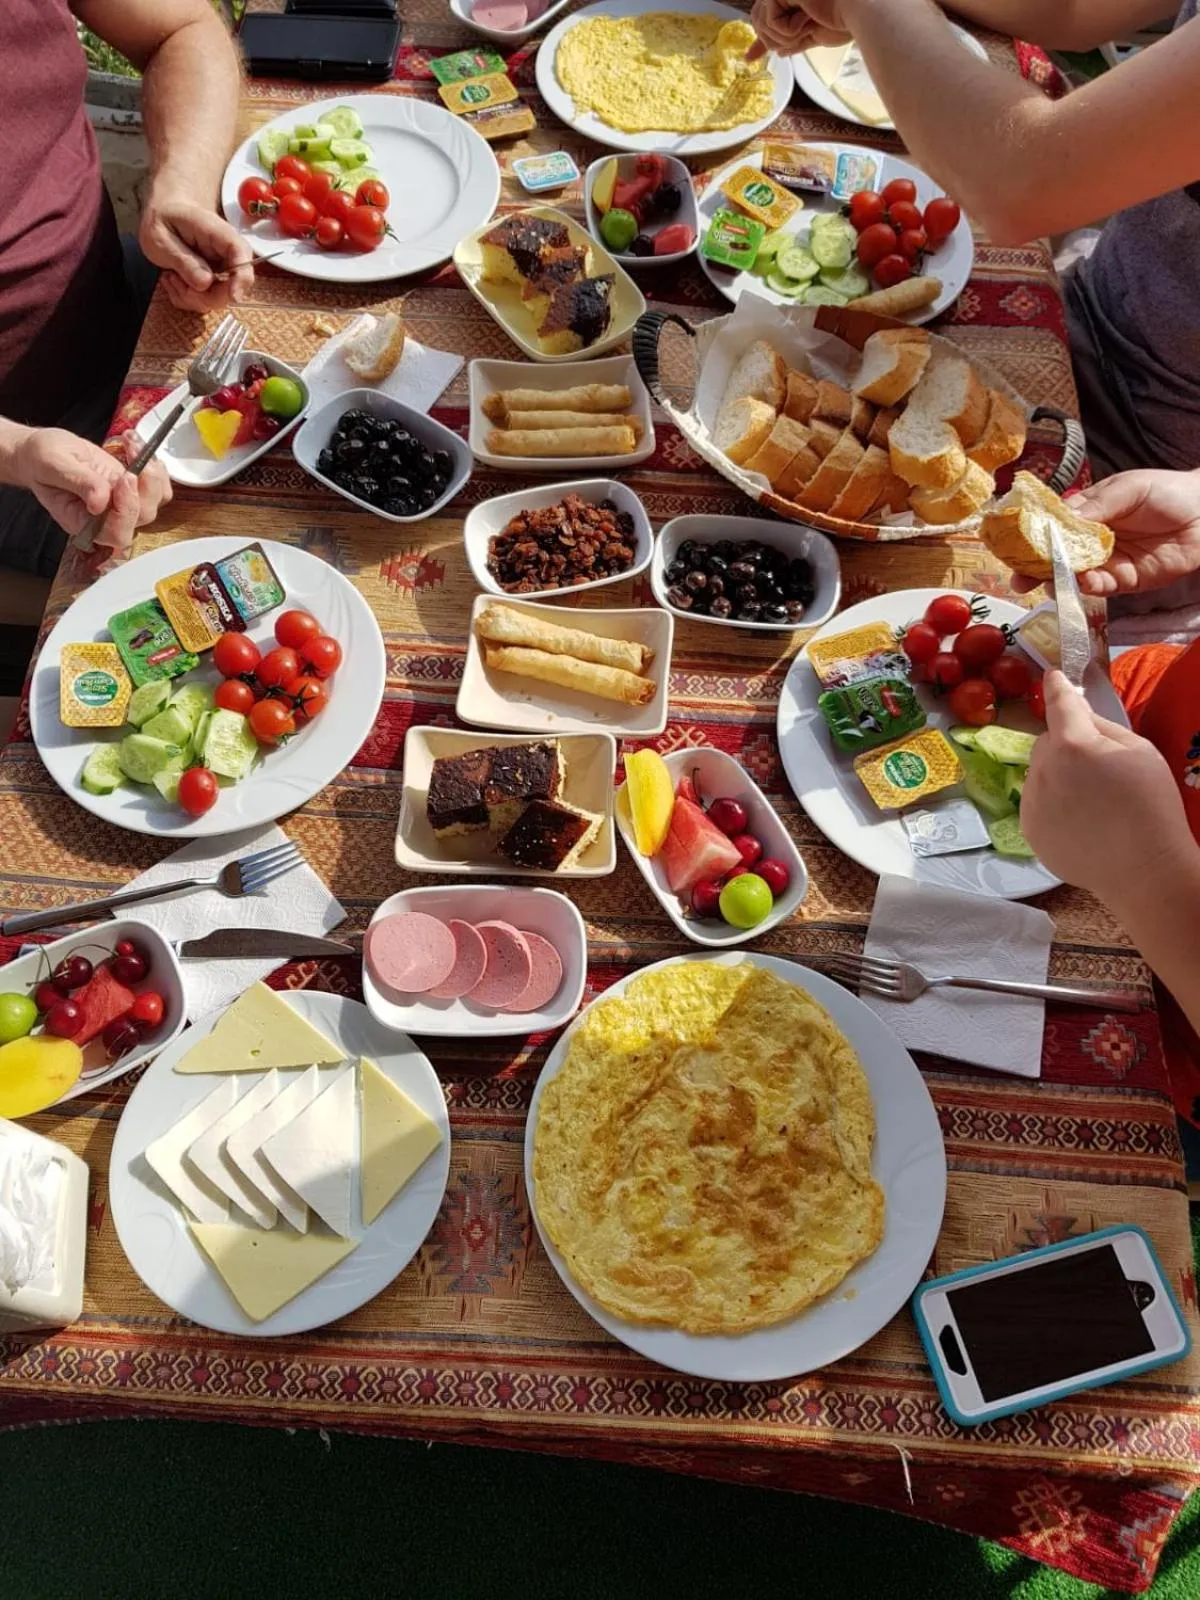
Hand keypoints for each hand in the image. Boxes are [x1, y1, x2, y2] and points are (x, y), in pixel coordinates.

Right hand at [14, 429, 171, 557]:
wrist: (44, 451)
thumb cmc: (41, 460)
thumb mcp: (53, 464)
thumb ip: (78, 482)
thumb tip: (101, 501)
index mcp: (83, 523)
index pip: (117, 533)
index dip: (128, 510)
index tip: (124, 477)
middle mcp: (107, 519)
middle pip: (144, 515)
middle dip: (146, 483)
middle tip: (132, 451)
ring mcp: (122, 504)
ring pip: (155, 500)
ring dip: (152, 470)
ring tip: (130, 442)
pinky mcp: (131, 489)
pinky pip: (157, 486)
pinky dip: (154, 465)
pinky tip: (134, 445)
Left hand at [139, 193, 254, 312]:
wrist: (165, 215)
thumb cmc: (163, 219)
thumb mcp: (161, 237)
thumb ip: (183, 259)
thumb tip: (205, 283)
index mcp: (218, 233)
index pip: (242, 255)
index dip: (242, 278)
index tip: (233, 296)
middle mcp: (227, 254)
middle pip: (232, 287)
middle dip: (203, 296)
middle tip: (174, 281)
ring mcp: (223, 271)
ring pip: (217, 300)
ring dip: (189, 297)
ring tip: (170, 276)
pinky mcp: (215, 283)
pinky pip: (206, 302)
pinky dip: (186, 298)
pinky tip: (174, 280)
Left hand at [747, 0, 849, 58]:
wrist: (856, 13)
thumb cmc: (841, 21)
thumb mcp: (807, 35)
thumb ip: (789, 42)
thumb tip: (775, 54)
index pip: (762, 18)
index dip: (760, 38)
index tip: (749, 58)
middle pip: (757, 22)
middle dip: (774, 39)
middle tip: (801, 34)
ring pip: (761, 24)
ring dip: (785, 36)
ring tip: (807, 26)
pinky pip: (770, 21)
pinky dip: (788, 30)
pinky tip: (806, 20)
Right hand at [1011, 469, 1199, 597]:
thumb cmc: (1169, 492)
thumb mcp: (1129, 487)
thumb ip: (1097, 504)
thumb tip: (1063, 520)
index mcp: (1088, 513)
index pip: (1053, 526)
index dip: (1032, 537)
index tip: (1013, 546)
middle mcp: (1092, 540)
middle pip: (1057, 557)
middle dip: (1035, 568)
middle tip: (1018, 578)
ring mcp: (1107, 562)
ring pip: (1074, 576)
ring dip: (1058, 580)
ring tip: (1048, 580)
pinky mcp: (1125, 582)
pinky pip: (1100, 587)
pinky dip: (1088, 586)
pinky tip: (1082, 580)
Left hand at [1021, 670, 1193, 905]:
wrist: (1143, 869)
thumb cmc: (1151, 806)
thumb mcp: (1140, 752)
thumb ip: (1103, 727)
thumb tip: (1079, 715)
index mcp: (1073, 745)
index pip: (1060, 705)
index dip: (1057, 687)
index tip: (1051, 676)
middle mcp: (1042, 770)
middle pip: (1047, 743)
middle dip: (1066, 745)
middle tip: (1096, 767)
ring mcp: (1031, 802)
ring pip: (1038, 774)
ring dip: (1057, 776)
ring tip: (1091, 802)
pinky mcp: (1028, 829)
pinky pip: (1035, 803)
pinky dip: (1051, 804)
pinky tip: (1080, 822)